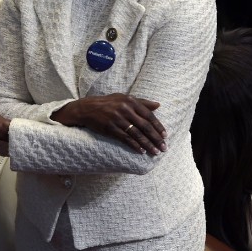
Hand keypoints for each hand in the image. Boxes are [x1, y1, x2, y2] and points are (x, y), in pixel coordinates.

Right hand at [52, 93, 167, 154]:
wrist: (87, 108)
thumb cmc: (108, 103)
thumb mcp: (123, 98)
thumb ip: (141, 102)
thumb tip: (158, 105)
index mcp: (130, 101)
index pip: (149, 115)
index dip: (158, 126)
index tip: (165, 136)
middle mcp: (124, 109)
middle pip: (145, 126)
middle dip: (156, 138)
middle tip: (164, 147)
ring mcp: (117, 119)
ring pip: (136, 134)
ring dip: (147, 144)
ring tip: (155, 152)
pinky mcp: (110, 128)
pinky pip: (125, 138)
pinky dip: (134, 145)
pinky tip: (141, 151)